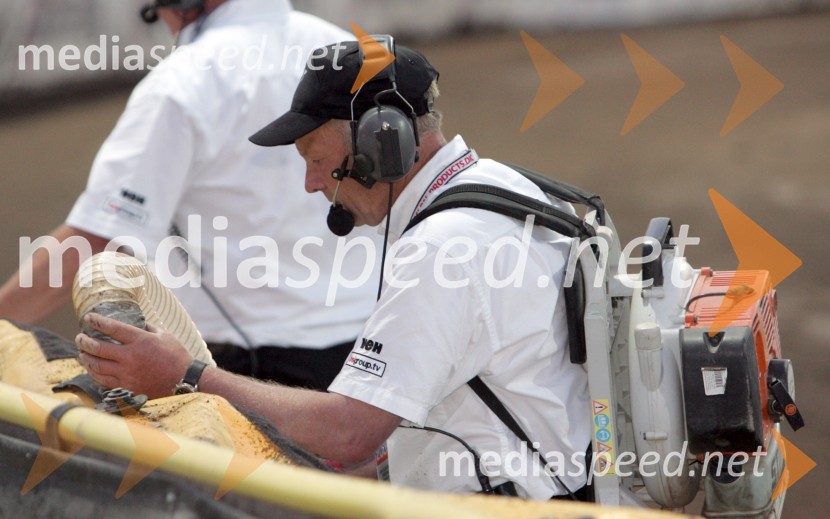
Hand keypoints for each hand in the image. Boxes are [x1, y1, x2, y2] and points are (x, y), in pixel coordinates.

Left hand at [75, 312, 192, 398]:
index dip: (97, 321)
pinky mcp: (127, 386)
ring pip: (97, 365)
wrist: (184, 381)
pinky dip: (94, 373)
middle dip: (84, 341)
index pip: (112, 328)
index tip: (88, 318)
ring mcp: (127, 373)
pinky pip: (103, 380)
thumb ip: (149, 328)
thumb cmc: (177, 356)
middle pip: (98, 347)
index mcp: (140, 340)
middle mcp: (130, 356)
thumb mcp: (166, 335)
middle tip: (79, 337)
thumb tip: (138, 323)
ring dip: (86, 358)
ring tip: (82, 352)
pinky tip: (91, 368)